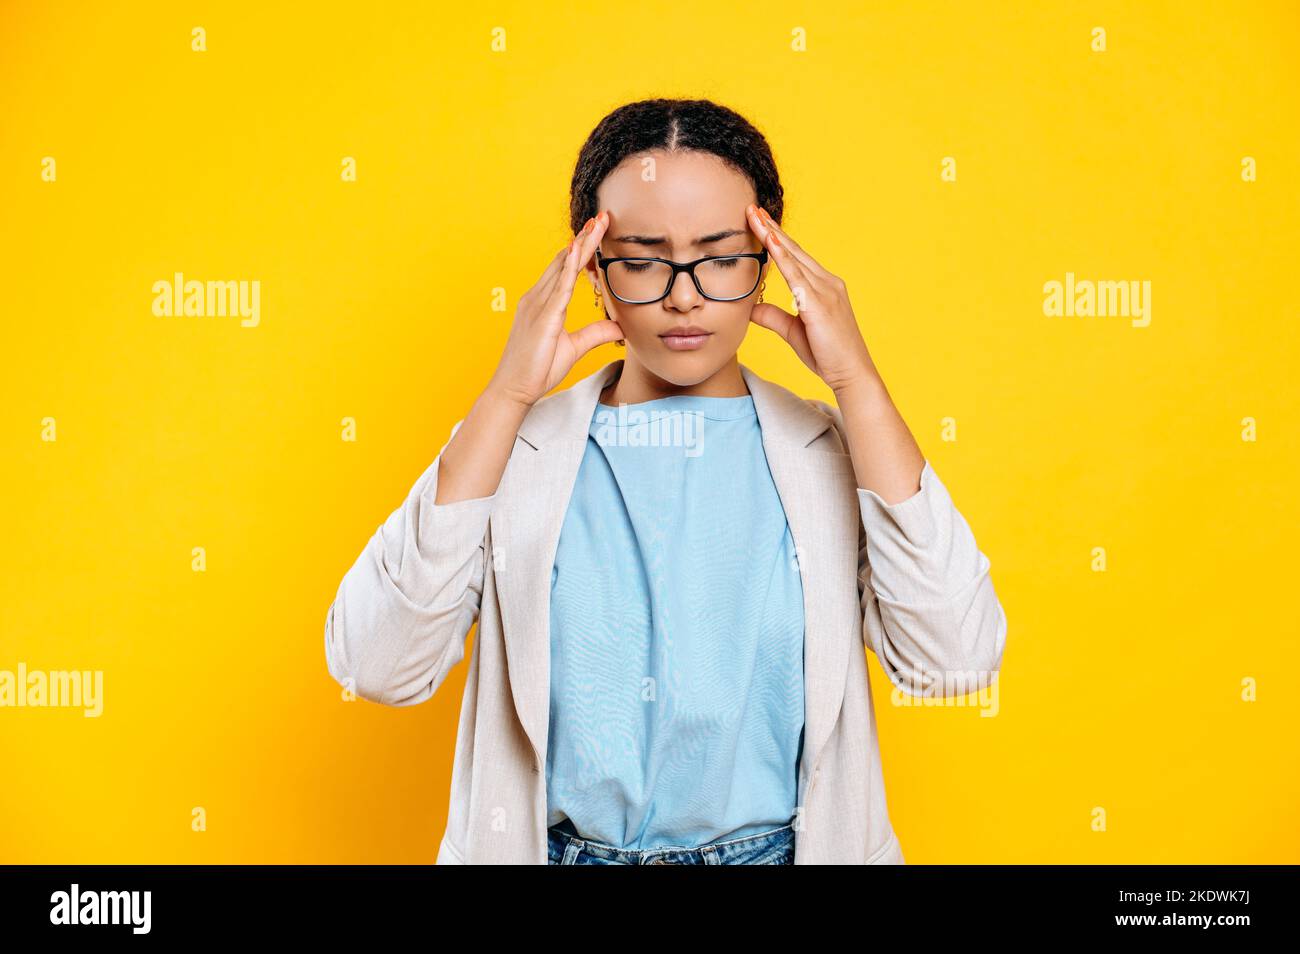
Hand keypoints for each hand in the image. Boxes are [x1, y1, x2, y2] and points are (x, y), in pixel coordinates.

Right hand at [488, 211, 622, 407]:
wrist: (513, 389)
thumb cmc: (536, 370)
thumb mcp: (574, 348)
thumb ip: (595, 333)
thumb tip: (618, 326)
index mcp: (544, 303)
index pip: (566, 269)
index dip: (581, 249)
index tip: (597, 231)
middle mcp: (537, 298)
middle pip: (564, 260)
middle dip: (584, 238)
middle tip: (602, 216)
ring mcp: (537, 305)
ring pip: (563, 267)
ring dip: (580, 245)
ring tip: (596, 224)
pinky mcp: (542, 317)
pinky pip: (558, 287)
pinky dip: (569, 267)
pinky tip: (578, 250)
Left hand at [744, 203, 875, 392]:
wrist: (852, 374)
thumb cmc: (827, 355)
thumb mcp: (793, 332)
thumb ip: (773, 317)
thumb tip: (750, 307)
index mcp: (823, 287)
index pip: (795, 257)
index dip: (776, 239)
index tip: (759, 221)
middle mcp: (827, 283)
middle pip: (794, 250)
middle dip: (772, 228)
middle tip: (752, 208)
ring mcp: (826, 291)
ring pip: (794, 257)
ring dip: (773, 236)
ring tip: (755, 217)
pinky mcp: (821, 304)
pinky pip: (798, 277)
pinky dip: (784, 258)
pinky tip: (771, 244)